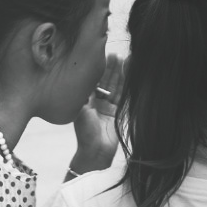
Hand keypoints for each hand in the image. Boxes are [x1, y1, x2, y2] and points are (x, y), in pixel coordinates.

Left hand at [70, 53, 124, 173]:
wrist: (95, 152)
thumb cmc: (85, 133)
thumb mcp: (80, 112)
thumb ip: (83, 97)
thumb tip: (80, 78)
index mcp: (83, 100)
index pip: (90, 80)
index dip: (95, 68)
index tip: (100, 56)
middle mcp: (95, 102)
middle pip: (103, 81)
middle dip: (108, 68)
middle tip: (113, 54)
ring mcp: (106, 106)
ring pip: (113, 86)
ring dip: (117, 73)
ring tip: (120, 59)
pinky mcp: (116, 112)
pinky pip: (121, 94)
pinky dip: (124, 84)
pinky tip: (127, 73)